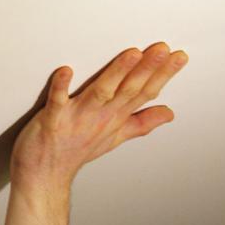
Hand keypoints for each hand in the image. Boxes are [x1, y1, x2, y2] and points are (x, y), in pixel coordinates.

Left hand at [10, 41, 187, 189]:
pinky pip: (57, 101)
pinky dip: (61, 87)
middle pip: (128, 90)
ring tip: (132, 54)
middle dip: (146, 69)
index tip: (179, 56)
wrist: (44, 176)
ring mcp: (76, 118)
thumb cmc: (74, 153)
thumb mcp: (114, 137)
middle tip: (162, 49)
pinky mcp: (52, 120)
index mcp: (114, 117)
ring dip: (116, 73)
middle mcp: (100, 117)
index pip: (144, 94)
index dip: (162, 75)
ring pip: (100, 92)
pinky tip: (65, 70)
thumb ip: (141, 122)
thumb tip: (169, 113)